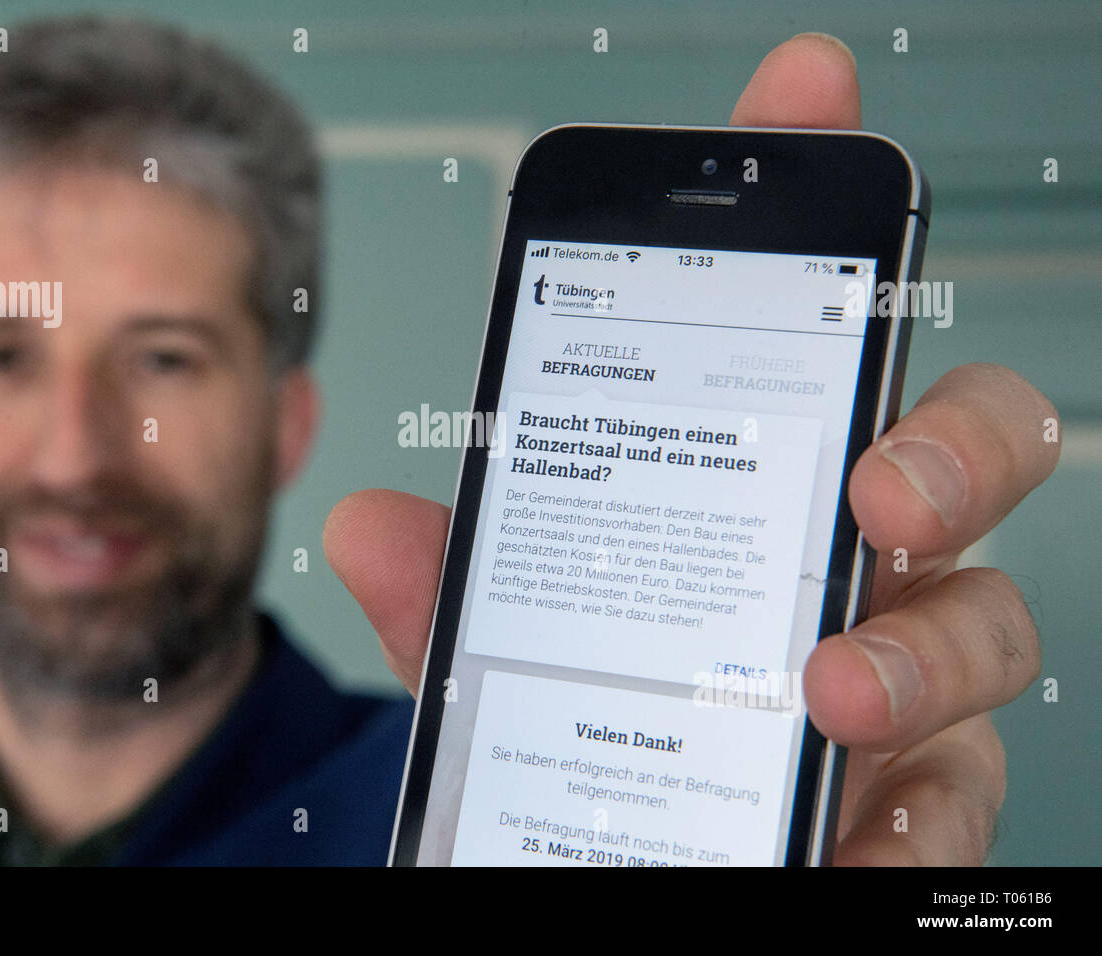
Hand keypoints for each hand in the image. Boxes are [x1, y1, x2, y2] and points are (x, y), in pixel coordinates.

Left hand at [323, 34, 1060, 865]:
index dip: (814, 202)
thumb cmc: (586, 737)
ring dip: (919, 656)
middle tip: (881, 482)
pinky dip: (912, 824)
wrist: (602, 871)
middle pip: (960, 459)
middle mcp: (844, 575)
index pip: (805, 328)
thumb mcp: (499, 648)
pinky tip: (849, 840)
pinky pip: (957, 804)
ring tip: (828, 691)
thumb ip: (459, 585)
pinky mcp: (904, 809)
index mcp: (755, 497)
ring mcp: (892, 685)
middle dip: (945, 442)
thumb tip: (367, 519)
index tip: (803, 89)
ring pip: (986, 630)